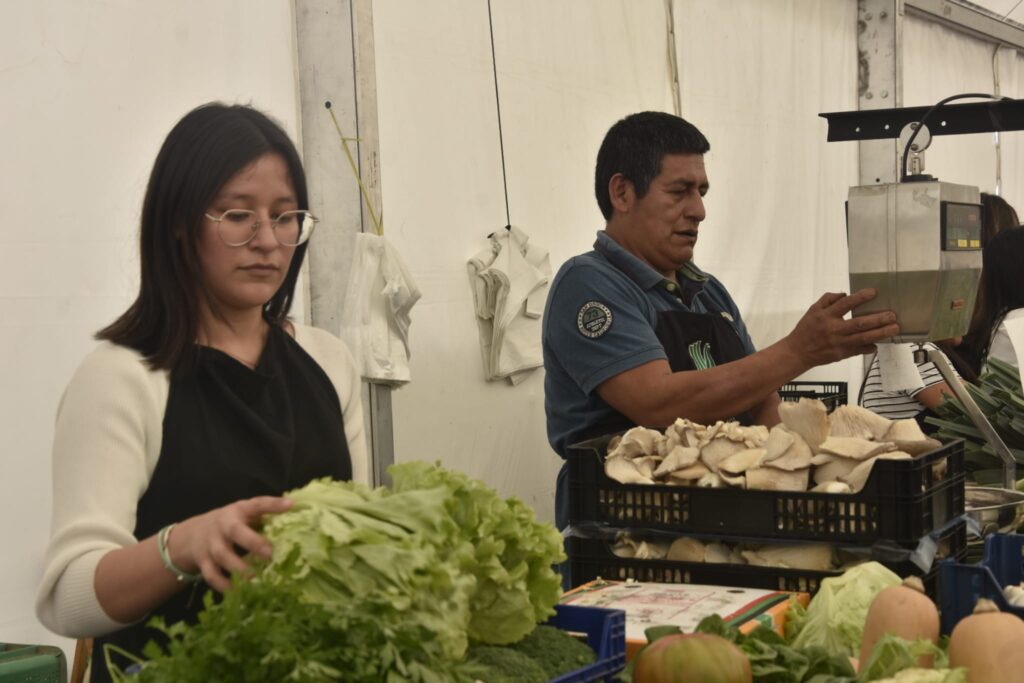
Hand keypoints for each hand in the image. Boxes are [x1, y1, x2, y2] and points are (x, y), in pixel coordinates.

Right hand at [168, 496, 292, 590]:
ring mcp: (210, 544)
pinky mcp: (203, 561)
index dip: (273, 504)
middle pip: (235, 531)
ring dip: (239, 569)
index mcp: (238, 510)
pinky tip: (238, 593)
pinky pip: (211, 575)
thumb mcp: (245, 514)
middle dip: (252, 542)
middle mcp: (223, 525)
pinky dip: (223, 585)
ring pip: (222, 555)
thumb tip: (297, 518)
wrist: (192, 534)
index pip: (257, 504)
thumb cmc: (230, 524)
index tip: (290, 505)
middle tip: (270, 554)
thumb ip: (265, 516)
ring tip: (256, 580)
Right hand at [786, 289, 898, 365]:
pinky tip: (878, 343)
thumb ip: (828, 300)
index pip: (845, 304)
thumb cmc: (806, 330)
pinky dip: (870, 347)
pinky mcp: (841, 354)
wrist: (797, 352)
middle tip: (892, 315)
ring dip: (880, 333)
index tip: (874, 292)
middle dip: (878, 319)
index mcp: (825, 316)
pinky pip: (859, 350)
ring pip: (863, 338)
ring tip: (894, 328)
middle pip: (859, 324)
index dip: (860, 297)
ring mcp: (838, 343)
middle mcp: (833, 330)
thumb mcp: (812, 310)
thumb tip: (845, 293)